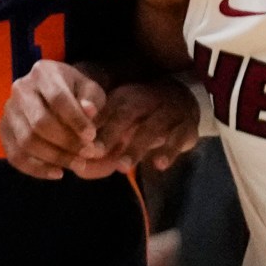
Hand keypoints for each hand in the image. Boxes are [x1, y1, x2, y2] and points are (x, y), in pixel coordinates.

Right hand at [0, 59, 105, 178]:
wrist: (57, 97)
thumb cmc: (78, 94)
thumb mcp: (91, 91)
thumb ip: (92, 101)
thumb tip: (88, 110)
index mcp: (43, 72)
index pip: (57, 98)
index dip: (75, 120)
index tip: (92, 136)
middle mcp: (20, 88)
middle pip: (40, 122)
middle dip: (66, 142)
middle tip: (88, 154)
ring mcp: (8, 110)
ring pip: (27, 141)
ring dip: (55, 158)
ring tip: (78, 165)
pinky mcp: (3, 130)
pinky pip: (15, 156)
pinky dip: (37, 169)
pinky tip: (58, 173)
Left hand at [74, 80, 197, 177]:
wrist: (185, 99)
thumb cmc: (143, 116)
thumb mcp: (120, 121)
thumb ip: (101, 142)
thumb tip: (78, 168)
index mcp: (125, 97)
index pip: (106, 109)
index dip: (92, 126)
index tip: (80, 145)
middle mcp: (146, 100)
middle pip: (127, 113)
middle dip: (110, 133)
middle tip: (96, 153)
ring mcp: (168, 111)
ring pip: (153, 127)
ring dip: (136, 147)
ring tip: (123, 167)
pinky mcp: (186, 126)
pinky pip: (179, 137)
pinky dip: (169, 150)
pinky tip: (159, 165)